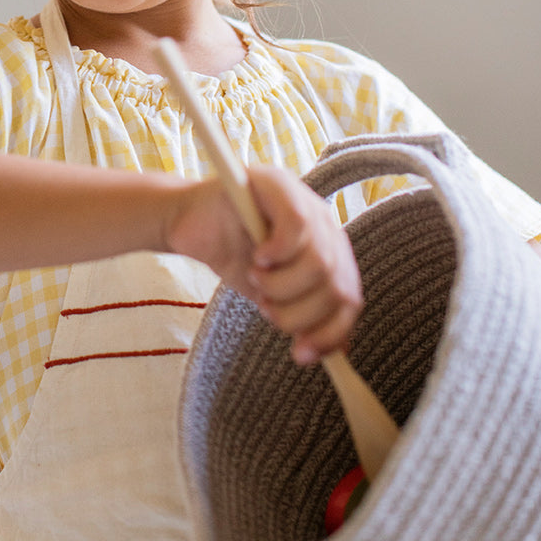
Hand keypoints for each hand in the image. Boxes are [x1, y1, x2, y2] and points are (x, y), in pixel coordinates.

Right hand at [168, 167, 362, 363]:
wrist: (191, 226)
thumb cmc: (231, 256)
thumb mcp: (271, 295)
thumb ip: (305, 315)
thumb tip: (339, 354)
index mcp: (330, 253)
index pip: (349, 299)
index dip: (329, 333)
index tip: (300, 354)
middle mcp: (326, 227)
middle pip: (338, 287)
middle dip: (297, 313)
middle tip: (265, 307)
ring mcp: (306, 203)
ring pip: (320, 263)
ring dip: (280, 286)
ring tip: (255, 279)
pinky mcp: (280, 186)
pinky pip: (298, 227)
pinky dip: (276, 253)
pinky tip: (257, 257)